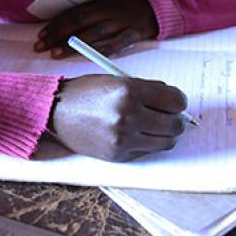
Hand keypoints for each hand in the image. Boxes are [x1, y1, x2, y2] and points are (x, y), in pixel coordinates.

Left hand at [34, 0, 157, 57]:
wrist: (160, 4)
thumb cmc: (130, 3)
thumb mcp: (111, 1)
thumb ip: (92, 11)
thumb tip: (65, 24)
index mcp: (103, 2)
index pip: (75, 13)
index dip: (57, 23)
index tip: (41, 34)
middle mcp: (110, 12)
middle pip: (80, 23)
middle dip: (58, 35)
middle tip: (40, 46)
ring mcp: (122, 24)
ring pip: (94, 35)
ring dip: (72, 45)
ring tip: (55, 53)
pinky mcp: (134, 35)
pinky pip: (114, 45)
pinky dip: (98, 51)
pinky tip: (85, 57)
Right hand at [50, 74, 187, 161]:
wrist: (56, 111)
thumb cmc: (88, 92)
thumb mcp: (118, 80)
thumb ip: (148, 89)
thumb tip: (176, 102)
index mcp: (129, 90)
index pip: (175, 101)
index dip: (179, 101)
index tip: (176, 101)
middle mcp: (128, 115)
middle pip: (174, 124)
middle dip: (176, 119)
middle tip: (168, 115)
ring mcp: (123, 138)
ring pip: (165, 142)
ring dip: (164, 134)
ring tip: (153, 125)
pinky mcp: (118, 155)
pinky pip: (147, 151)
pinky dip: (146, 143)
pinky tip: (134, 133)